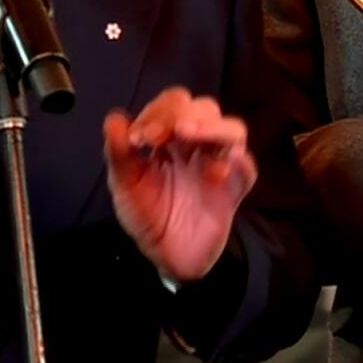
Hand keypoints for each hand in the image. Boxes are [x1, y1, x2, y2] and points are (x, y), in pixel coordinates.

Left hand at [104, 86, 257, 283]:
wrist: (168, 257)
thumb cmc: (147, 216)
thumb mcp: (125, 186)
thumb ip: (119, 154)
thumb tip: (114, 119)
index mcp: (170, 138)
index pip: (172, 105)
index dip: (158, 112)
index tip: (139, 138)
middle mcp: (198, 144)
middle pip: (204, 108)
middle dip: (184, 115)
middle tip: (164, 134)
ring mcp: (220, 164)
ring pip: (232, 129)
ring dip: (211, 127)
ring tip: (189, 134)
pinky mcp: (236, 188)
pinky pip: (247, 167)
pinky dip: (238, 162)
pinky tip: (219, 168)